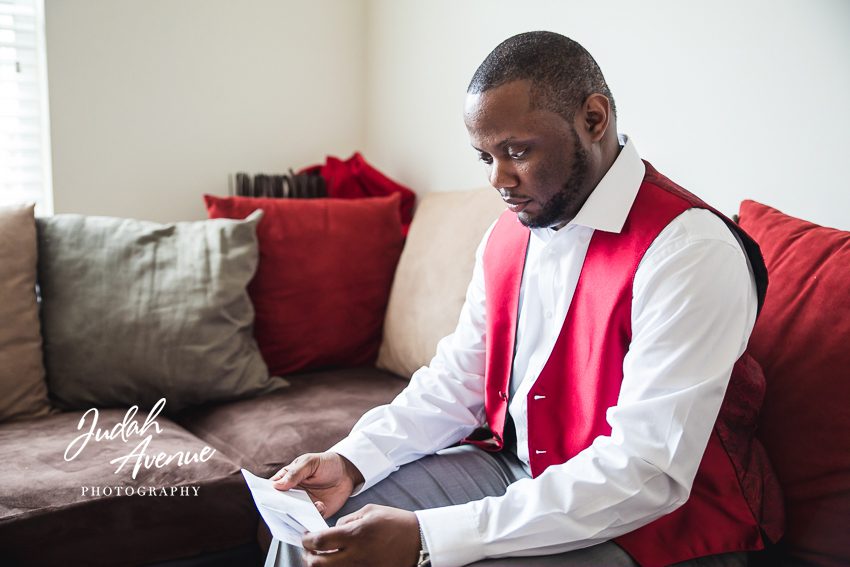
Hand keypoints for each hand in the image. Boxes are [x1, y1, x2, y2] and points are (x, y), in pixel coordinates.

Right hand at [271, 452, 363, 517]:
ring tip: (307, 506)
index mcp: (287, 480)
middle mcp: (292, 494)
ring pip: (294, 516)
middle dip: (280, 509)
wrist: (347, 472)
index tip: (267, 500)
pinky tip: (321, 506)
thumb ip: (295, 473)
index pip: (271, 490)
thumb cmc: (326, 463)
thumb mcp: (310, 462)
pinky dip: (314, 516)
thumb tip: (276, 486)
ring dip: (298, 515)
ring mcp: (303, 505)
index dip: (267, 496)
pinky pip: (310, 520)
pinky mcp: (315, 513)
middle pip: (280, 506)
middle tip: (285, 508)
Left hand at [301, 504, 420, 566]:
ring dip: (320, 565)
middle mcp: (354, 554)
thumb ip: (347, 519)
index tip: (306, 536)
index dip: (306, 539)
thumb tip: (332, 529)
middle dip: (308, 556)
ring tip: (322, 556)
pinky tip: (338, 561)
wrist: (418, 541)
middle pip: (317, 563)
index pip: (318, 541)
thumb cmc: (396, 523)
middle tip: (310, 548)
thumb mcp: (370, 511)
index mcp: (354, 533)